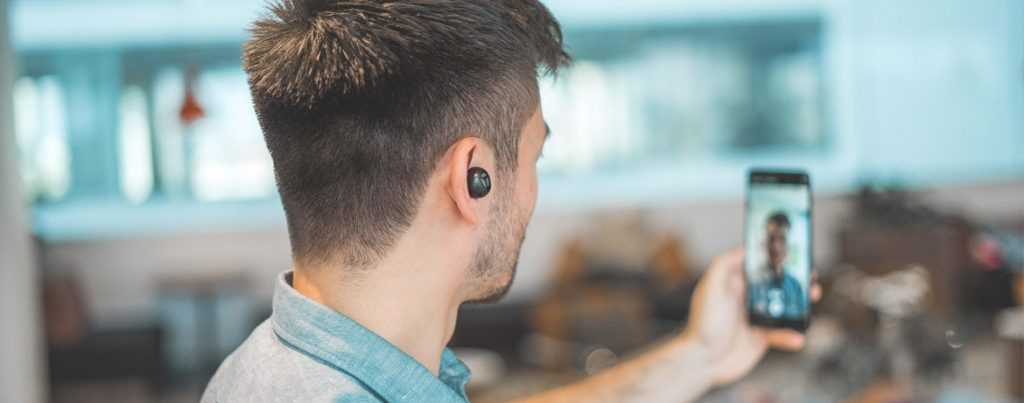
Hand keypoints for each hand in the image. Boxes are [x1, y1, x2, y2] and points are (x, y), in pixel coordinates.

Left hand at [682, 249, 821, 384]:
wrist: (702, 360)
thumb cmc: (703, 324)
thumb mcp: (711, 287)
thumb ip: (724, 264)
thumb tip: (745, 248)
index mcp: (734, 283)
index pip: (758, 265)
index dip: (775, 259)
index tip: (792, 253)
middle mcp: (746, 298)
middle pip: (776, 284)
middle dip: (795, 279)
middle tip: (810, 276)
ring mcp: (755, 318)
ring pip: (784, 307)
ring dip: (801, 303)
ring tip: (812, 298)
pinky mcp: (760, 338)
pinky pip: (782, 334)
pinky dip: (792, 335)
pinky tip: (797, 337)